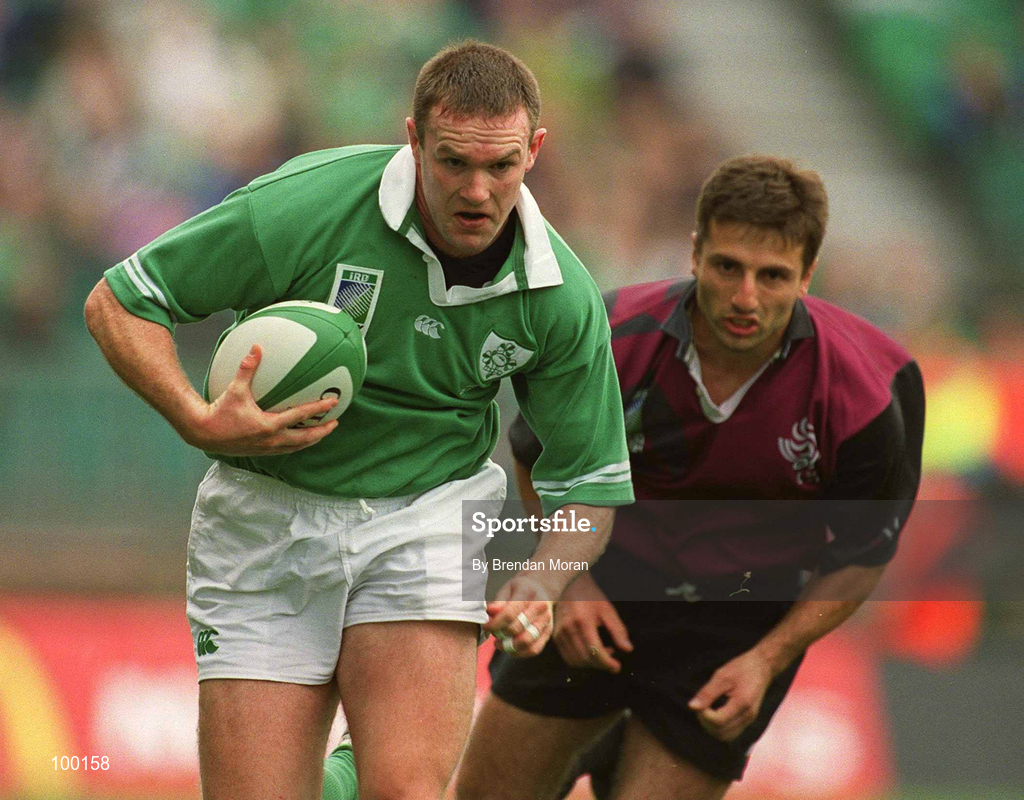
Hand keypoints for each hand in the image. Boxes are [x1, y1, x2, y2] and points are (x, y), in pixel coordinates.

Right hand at [188, 345, 339, 455]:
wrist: (204, 434)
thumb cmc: (219, 412)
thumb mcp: (235, 390)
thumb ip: (247, 369)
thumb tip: (256, 348)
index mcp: (269, 425)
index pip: (301, 415)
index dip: (319, 408)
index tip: (333, 402)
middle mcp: (271, 440)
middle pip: (305, 438)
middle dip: (322, 431)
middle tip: (335, 423)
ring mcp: (267, 448)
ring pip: (296, 447)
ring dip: (312, 440)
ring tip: (323, 432)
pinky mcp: (261, 452)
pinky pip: (285, 450)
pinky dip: (297, 445)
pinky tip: (300, 440)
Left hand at [484, 575, 553, 657]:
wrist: (542, 588)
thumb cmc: (521, 589)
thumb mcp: (508, 589)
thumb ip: (498, 602)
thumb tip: (489, 612)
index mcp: (528, 593)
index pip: (509, 614)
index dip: (494, 624)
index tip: (485, 627)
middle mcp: (540, 608)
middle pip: (517, 628)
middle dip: (501, 634)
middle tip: (493, 634)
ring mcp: (546, 621)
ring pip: (527, 641)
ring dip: (509, 646)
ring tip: (499, 643)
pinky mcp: (548, 632)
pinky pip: (534, 649)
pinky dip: (520, 653)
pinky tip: (510, 648)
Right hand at [553, 574, 632, 672]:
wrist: (571, 586)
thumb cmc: (591, 596)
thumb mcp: (608, 610)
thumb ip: (618, 630)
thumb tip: (628, 649)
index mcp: (582, 621)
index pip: (594, 650)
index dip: (607, 663)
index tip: (617, 667)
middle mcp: (568, 629)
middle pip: (585, 658)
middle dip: (601, 665)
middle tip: (612, 662)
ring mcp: (559, 634)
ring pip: (575, 661)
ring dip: (591, 664)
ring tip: (603, 654)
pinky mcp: (555, 637)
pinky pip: (567, 657)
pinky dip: (580, 661)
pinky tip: (590, 652)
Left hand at [687, 648, 773, 741]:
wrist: (763, 666)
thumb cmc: (742, 668)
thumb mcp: (721, 676)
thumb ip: (707, 693)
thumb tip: (692, 707)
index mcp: (742, 704)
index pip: (718, 721)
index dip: (704, 714)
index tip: (700, 702)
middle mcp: (748, 716)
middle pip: (721, 733)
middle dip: (706, 722)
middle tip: (702, 706)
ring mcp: (749, 720)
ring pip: (726, 736)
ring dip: (712, 728)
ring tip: (707, 710)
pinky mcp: (748, 719)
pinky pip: (731, 732)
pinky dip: (720, 728)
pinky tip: (714, 713)